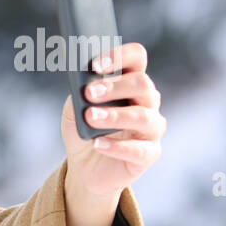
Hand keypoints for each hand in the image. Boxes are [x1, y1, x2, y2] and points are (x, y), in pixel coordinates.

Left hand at [60, 42, 165, 200]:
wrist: (85, 168)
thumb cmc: (83, 131)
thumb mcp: (73, 111)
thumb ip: (77, 96)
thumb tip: (82, 86)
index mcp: (129, 83)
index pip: (136, 58)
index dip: (119, 56)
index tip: (95, 65)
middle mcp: (147, 102)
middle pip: (142, 84)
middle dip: (115, 87)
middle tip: (89, 93)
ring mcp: (151, 128)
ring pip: (143, 116)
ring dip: (115, 115)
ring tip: (91, 117)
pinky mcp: (149, 154)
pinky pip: (139, 149)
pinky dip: (116, 146)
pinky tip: (97, 144)